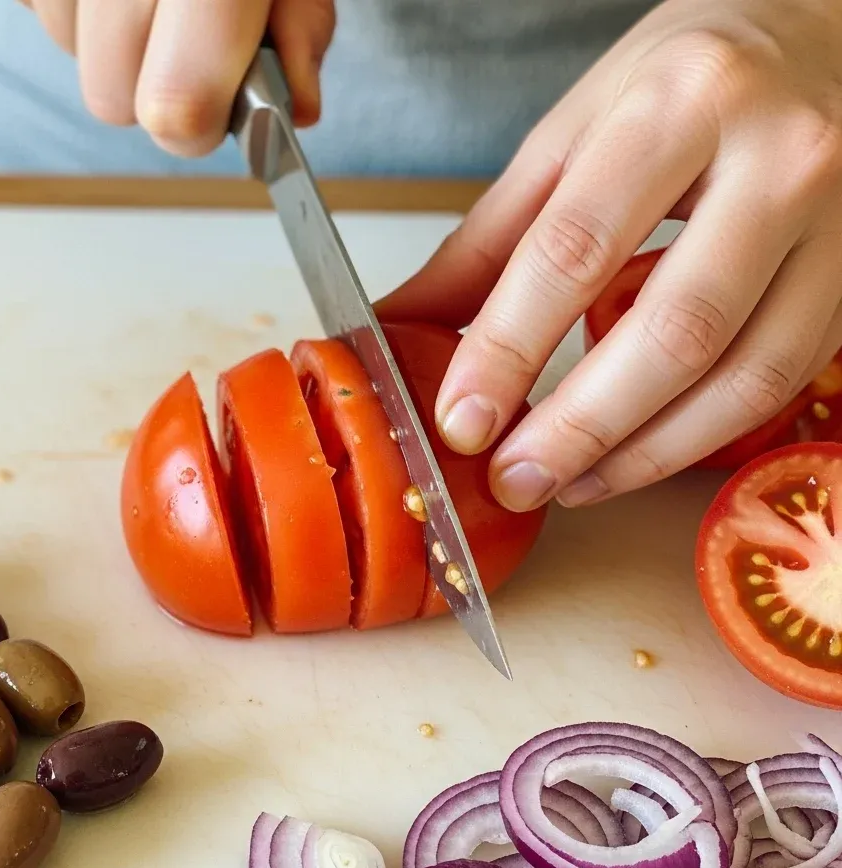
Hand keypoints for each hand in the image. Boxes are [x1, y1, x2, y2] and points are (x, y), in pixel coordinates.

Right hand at [16, 0, 334, 155]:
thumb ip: (299, 23)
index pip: (176, 104)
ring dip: (108, 35)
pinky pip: (36, 5)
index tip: (215, 110)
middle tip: (184, 33)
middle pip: (111, 98)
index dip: (197, 124)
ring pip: (69, 53)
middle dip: (150, 83)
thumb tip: (296, 107)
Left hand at [377, 0, 841, 510]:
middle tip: (513, 479)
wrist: (825, 34)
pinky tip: (631, 457)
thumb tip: (406, 326)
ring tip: (566, 484)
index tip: (462, 422)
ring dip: (641, 455)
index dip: (509, 350)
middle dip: (580, 428)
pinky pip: (776, 387)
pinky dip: (695, 439)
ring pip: (741, 379)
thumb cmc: (689, 79)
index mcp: (680, 102)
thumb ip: (490, 240)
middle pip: (672, 333)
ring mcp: (835, 226)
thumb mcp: (573, 132)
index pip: (575, 248)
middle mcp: (778, 160)